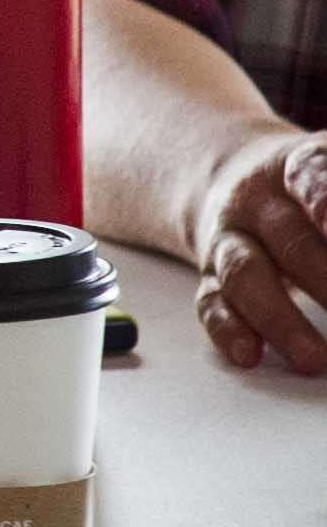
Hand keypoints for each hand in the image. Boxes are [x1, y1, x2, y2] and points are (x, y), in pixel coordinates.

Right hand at [194, 133, 326, 372]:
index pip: (311, 177)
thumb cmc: (309, 187)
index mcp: (294, 167)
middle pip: (287, 238)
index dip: (325, 203)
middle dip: (325, 279)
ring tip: (315, 358)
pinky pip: (211, 303)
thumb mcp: (326, 172)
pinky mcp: (212, 279)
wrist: (240, 182)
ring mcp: (229, 242)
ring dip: (281, 320)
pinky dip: (228, 329)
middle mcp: (256, 203)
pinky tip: (249, 354)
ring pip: (246, 276)